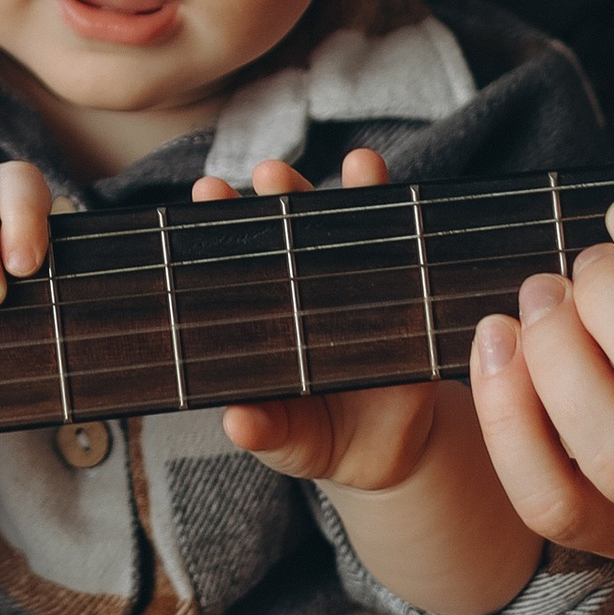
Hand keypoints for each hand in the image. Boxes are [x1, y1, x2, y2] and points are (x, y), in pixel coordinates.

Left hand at [196, 149, 438, 487]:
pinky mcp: (406, 295)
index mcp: (266, 315)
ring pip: (348, 228)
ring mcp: (357, 284)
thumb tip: (238, 424)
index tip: (207, 190)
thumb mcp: (289, 441)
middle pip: (290, 232)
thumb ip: (265, 431)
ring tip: (356, 161)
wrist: (386, 452)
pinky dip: (394, 208)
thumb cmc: (317, 437)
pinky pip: (401, 249)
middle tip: (271, 171)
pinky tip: (378, 171)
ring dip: (349, 189)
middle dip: (280, 196)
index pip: (240, 262)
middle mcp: (305, 287)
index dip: (220, 227)